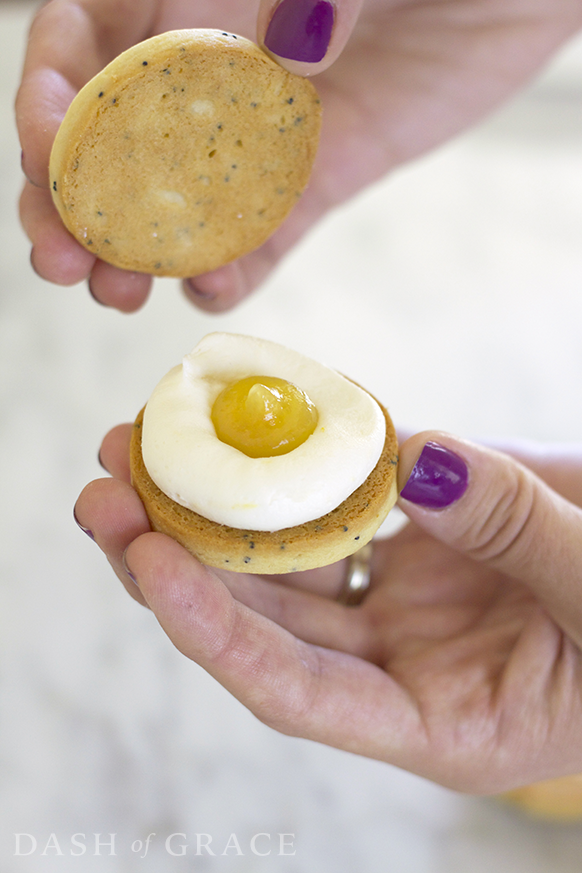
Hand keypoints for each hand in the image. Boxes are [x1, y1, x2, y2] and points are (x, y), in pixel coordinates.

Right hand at [17, 0, 581, 311]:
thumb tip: (242, 56)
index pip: (83, 46)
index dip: (50, 107)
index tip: (48, 161)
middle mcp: (209, 65)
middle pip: (111, 140)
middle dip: (73, 204)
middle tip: (62, 261)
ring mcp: (259, 129)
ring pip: (174, 200)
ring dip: (136, 253)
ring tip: (118, 292)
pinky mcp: (314, 179)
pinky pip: (263, 234)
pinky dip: (232, 268)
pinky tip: (209, 289)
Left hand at [75, 424, 581, 792]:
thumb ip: (520, 538)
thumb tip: (418, 462)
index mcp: (433, 720)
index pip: (296, 690)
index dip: (216, 631)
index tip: (147, 562)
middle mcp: (399, 661)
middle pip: (263, 615)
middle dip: (176, 554)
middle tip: (108, 489)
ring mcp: (406, 594)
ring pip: (287, 554)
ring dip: (215, 502)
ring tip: (142, 442)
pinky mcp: (422, 533)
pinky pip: (346, 494)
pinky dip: (303, 460)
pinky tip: (252, 422)